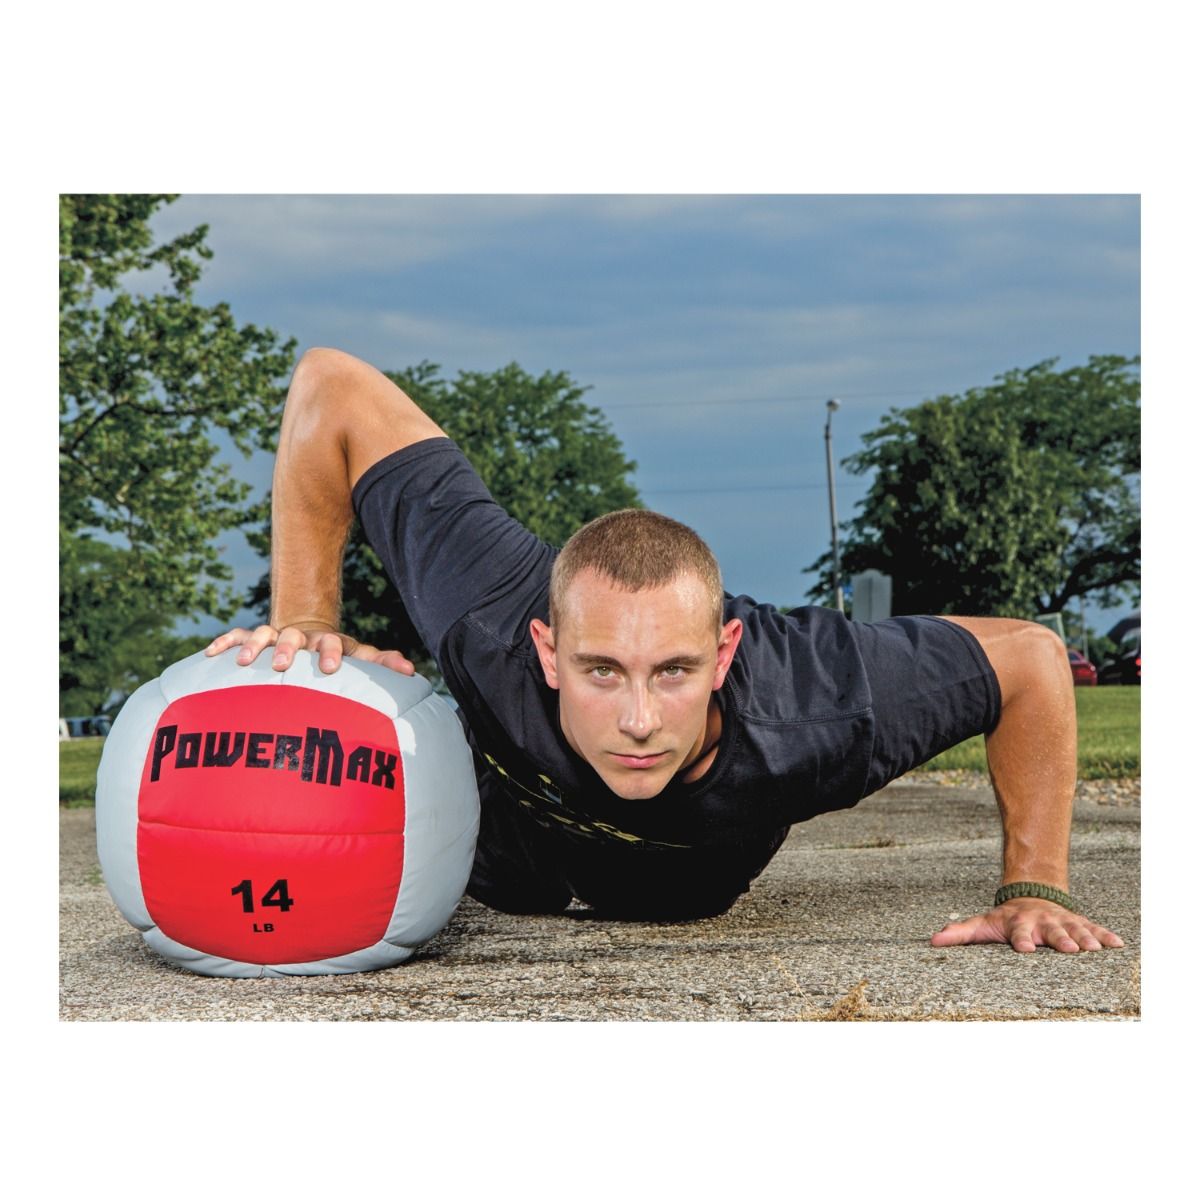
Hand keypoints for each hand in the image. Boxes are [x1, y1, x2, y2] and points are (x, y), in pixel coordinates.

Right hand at [205, 624, 415, 675]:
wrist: (308, 633)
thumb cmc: (336, 655)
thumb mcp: (359, 656)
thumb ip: (381, 662)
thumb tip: (412, 671)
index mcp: (326, 642)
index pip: (330, 643)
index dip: (330, 653)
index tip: (330, 668)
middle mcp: (299, 637)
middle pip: (292, 636)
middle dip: (287, 648)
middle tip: (282, 664)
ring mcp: (274, 636)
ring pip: (262, 634)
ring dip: (254, 645)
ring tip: (246, 662)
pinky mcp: (253, 640)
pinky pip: (236, 637)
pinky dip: (225, 643)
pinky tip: (211, 654)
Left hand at [930, 897, 1124, 953]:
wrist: (1030, 895)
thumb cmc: (1004, 919)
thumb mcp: (982, 924)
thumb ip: (959, 933)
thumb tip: (933, 941)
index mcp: (1018, 924)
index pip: (1018, 932)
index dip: (1021, 940)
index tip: (1025, 949)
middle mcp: (1041, 922)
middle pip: (1050, 931)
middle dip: (1059, 939)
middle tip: (1069, 950)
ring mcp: (1061, 921)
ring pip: (1074, 929)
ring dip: (1085, 938)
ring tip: (1093, 950)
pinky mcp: (1078, 923)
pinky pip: (1094, 928)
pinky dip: (1105, 935)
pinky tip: (1118, 945)